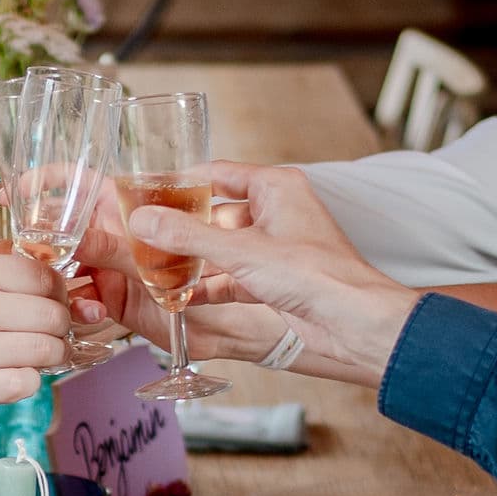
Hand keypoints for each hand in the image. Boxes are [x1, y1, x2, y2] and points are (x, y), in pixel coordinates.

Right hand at [0, 246, 68, 417]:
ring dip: (49, 356)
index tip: (51, 302)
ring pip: (46, 352)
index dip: (57, 292)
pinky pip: (24, 385)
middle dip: (59, 327)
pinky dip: (27, 381)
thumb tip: (41, 279)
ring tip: (36, 357)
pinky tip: (12, 375)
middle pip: (53, 316)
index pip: (45, 278)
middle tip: (49, 334)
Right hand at [123, 162, 417, 387]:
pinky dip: (209, 286)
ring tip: (154, 267)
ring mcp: (276, 247)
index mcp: (276, 187)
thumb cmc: (315, 275)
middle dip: (182, 228)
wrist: (352, 322)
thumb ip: (187, 235)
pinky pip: (233, 276)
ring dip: (192, 260)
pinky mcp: (275, 279)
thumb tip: (144, 222)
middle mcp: (277, 212)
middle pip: (216, 213)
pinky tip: (181, 296)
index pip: (218, 173)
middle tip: (145, 235)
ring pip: (223, 247)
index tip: (149, 194)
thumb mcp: (240, 250)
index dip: (181, 183)